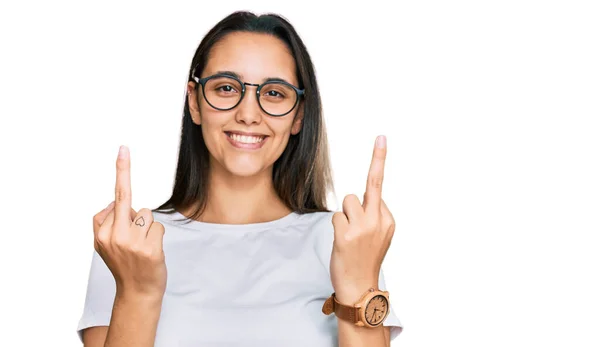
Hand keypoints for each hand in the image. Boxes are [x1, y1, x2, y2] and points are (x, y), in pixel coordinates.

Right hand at [92, 145, 166, 298]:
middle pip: (126, 199)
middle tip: (122, 148)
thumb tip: (118, 202)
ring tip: (142, 246)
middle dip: (123, 171)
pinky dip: (157, 236)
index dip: (121, 173)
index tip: (122, 150)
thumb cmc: (126, 264)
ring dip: (148, 227)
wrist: (137, 293)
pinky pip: (158, 227)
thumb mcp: (106, 245)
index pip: (113, 199)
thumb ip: (107, 222)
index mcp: (101, 234)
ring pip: (146, 214)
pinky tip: (151, 252)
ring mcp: (131, 243)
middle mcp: (113, 237)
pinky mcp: (149, 249)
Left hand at [330, 135, 394, 303]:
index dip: (377, 163)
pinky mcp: (347, 235)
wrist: (360, 288)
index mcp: (389, 220)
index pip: (378, 187)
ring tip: (349, 236)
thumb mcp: (380, 237)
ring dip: (345, 215)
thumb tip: (361, 199)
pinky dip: (337, 226)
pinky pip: (337, 216)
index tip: (381, 138)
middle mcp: (380, 220)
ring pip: (348, 201)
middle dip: (377, 161)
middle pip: (369, 186)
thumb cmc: (365, 260)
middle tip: (382, 137)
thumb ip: (374, 215)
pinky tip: (343, 243)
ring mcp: (364, 227)